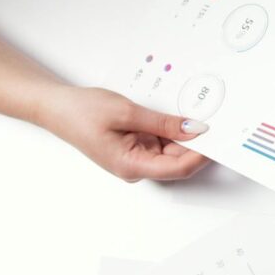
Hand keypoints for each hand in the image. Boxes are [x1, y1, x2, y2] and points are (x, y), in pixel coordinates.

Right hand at [37, 86, 211, 181]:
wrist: (56, 107)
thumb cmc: (81, 112)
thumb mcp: (127, 112)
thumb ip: (163, 123)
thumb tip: (195, 129)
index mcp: (132, 165)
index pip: (179, 167)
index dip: (203, 154)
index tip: (219, 136)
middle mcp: (136, 167)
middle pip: (179, 160)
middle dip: (197, 141)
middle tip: (214, 119)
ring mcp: (136, 158)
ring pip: (173, 150)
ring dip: (184, 133)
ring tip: (192, 111)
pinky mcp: (136, 147)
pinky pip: (162, 142)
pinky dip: (171, 129)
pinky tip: (175, 115)